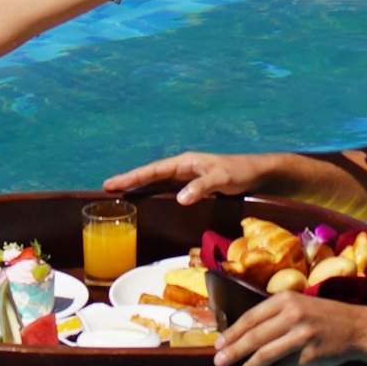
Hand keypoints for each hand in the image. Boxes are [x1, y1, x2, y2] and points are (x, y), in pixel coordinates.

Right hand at [105, 150, 271, 204]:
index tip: (113, 183)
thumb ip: (201, 187)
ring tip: (120, 195)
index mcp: (185, 162)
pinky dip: (154, 194)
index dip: (132, 177)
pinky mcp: (194, 187)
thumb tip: (179, 199)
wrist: (259, 174)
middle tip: (107, 189)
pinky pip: (168, 190)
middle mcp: (183, 168)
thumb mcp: (221, 179)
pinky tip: (148, 202)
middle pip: (150, 175)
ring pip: (157, 183)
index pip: (152, 170)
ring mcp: (187, 178)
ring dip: (140, 188)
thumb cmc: (240, 172)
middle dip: (129, 181)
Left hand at [213, 292, 366, 365]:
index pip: (251, 317)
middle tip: (218, 362)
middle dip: (234, 351)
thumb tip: (240, 336)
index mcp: (286, 299)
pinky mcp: (311, 355)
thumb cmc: (322, 317)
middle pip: (255, 336)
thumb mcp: (298, 306)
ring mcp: (303, 335)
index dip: (232, 333)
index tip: (218, 344)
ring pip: (267, 354)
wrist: (357, 328)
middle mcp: (294, 315)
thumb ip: (273, 316)